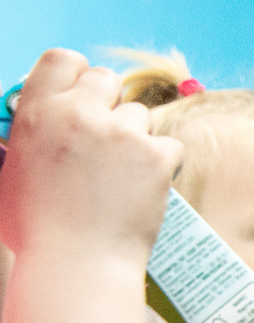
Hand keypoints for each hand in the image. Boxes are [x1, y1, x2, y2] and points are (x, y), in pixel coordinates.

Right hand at [0, 50, 179, 262]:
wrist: (76, 263)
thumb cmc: (36, 229)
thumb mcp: (9, 174)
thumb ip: (26, 139)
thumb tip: (34, 124)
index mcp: (38, 112)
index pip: (63, 59)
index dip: (74, 74)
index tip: (78, 95)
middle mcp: (79, 114)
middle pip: (106, 78)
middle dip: (107, 102)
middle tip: (104, 136)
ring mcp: (122, 133)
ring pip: (139, 113)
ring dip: (134, 136)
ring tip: (118, 174)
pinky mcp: (156, 156)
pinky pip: (169, 144)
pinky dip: (161, 163)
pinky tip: (143, 187)